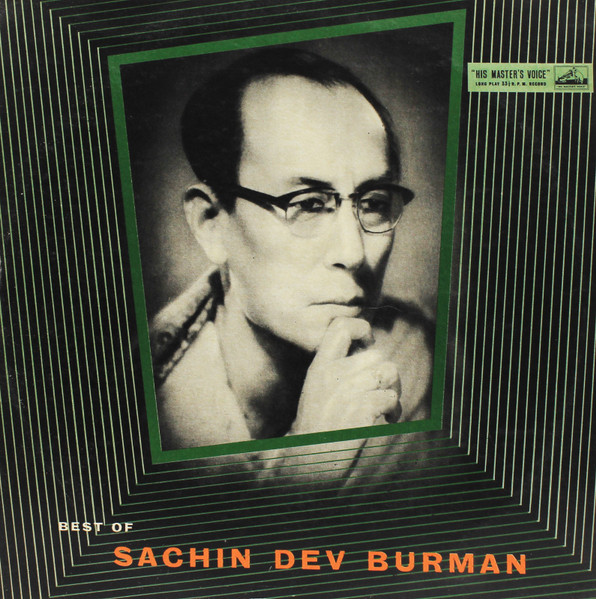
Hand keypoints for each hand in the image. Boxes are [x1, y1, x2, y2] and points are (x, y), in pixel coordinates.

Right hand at [291, 317, 400, 433]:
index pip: (340, 327)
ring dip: (392, 390)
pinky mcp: (362, 408)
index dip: (361, 329)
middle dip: (384, 373)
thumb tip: (371, 353)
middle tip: (380, 390)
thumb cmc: (317, 424)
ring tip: (383, 406)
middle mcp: (333, 374)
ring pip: (389, 373)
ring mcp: (348, 390)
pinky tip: (385, 420)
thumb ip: (336, 367)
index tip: (368, 344)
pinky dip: (394, 411)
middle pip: (376, 355)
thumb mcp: (316, 387)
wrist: (310, 457)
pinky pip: (392, 398)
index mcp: (320, 365)